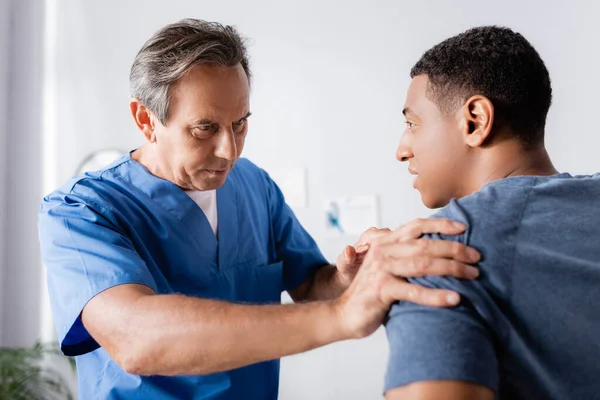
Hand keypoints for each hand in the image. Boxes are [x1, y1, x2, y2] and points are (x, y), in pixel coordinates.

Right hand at [333, 218, 480, 338]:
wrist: (345, 314)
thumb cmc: (373, 291)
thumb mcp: (388, 267)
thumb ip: (406, 256)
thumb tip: (440, 251)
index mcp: (385, 242)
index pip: (416, 226)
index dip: (441, 224)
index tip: (464, 228)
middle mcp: (383, 251)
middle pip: (425, 245)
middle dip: (455, 249)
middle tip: (477, 257)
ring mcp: (381, 270)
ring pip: (423, 265)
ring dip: (452, 269)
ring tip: (473, 275)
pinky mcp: (381, 290)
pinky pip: (414, 292)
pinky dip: (436, 295)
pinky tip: (455, 298)